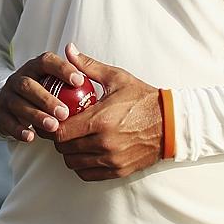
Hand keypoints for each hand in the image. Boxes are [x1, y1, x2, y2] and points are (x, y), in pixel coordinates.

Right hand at [0, 50, 86, 142]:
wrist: (12, 105)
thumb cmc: (45, 92)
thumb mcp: (56, 79)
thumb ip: (70, 70)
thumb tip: (75, 50)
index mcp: (35, 67)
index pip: (46, 62)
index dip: (61, 69)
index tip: (79, 81)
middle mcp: (19, 79)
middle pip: (28, 85)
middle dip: (46, 99)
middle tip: (65, 112)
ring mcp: (7, 97)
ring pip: (18, 104)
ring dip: (35, 116)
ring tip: (53, 127)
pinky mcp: (0, 115)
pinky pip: (7, 122)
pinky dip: (18, 130)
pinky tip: (31, 137)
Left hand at [52, 44, 162, 180]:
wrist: (171, 123)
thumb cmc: (143, 99)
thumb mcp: (117, 78)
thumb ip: (88, 66)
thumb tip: (69, 50)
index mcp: (101, 120)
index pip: (60, 131)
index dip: (51, 126)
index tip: (52, 118)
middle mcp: (104, 143)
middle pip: (64, 148)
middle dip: (58, 138)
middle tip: (61, 126)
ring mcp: (112, 160)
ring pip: (73, 163)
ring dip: (68, 152)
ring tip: (73, 138)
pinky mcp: (119, 170)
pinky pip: (87, 173)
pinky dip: (81, 164)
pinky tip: (84, 151)